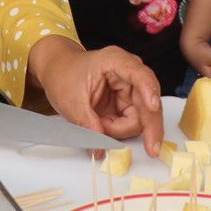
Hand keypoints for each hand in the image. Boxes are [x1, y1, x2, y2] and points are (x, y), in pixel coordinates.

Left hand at [31, 38, 163, 155]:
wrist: (58, 71)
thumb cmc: (63, 75)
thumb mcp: (71, 101)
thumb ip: (88, 125)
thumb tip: (100, 147)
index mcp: (115, 61)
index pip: (140, 75)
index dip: (149, 91)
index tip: (153, 107)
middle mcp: (128, 73)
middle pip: (149, 101)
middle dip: (149, 127)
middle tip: (152, 148)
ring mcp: (130, 88)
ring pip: (142, 116)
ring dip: (123, 129)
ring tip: (99, 124)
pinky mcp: (128, 101)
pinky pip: (133, 121)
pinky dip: (120, 129)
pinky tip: (105, 125)